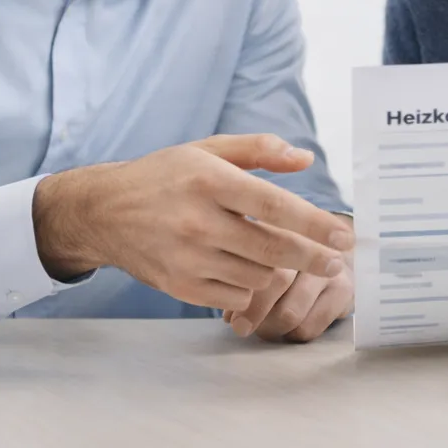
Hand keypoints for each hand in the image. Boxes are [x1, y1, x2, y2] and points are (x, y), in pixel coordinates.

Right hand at [32, 134, 353, 312]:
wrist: (104, 212)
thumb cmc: (164, 176)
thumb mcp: (206, 150)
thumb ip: (258, 150)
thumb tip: (305, 160)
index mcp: (208, 181)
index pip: (274, 206)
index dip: (314, 224)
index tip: (343, 236)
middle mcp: (198, 221)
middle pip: (273, 249)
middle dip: (313, 258)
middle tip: (337, 261)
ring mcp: (187, 258)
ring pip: (258, 277)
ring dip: (276, 270)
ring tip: (276, 257)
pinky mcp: (179, 287)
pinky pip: (235, 297)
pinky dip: (249, 287)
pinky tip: (244, 270)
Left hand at [221, 246, 354, 342]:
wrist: (341, 253)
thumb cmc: (293, 259)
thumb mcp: (268, 256)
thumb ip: (244, 279)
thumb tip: (229, 317)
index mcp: (282, 229)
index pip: (257, 260)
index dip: (240, 291)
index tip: (229, 317)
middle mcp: (308, 243)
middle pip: (276, 282)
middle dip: (254, 312)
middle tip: (241, 328)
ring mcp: (329, 266)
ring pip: (290, 312)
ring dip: (272, 328)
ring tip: (265, 329)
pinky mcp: (345, 289)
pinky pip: (310, 326)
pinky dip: (293, 335)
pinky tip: (289, 330)